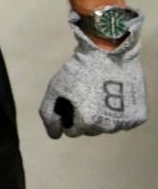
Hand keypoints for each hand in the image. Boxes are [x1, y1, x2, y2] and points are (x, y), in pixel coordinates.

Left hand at [39, 11, 146, 137]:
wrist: (109, 53)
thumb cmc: (78, 70)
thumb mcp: (56, 89)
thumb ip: (49, 115)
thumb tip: (54, 135)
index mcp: (87, 122)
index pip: (72, 131)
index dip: (68, 115)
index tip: (71, 100)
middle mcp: (108, 127)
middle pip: (90, 130)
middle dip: (84, 116)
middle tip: (86, 95)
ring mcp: (125, 123)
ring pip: (107, 126)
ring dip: (102, 115)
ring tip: (100, 93)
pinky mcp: (138, 117)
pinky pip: (123, 121)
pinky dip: (118, 112)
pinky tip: (114, 95)